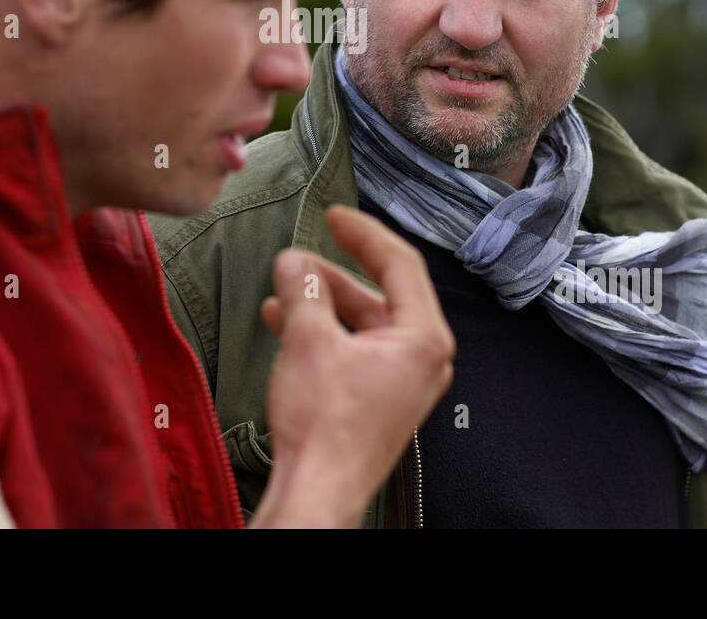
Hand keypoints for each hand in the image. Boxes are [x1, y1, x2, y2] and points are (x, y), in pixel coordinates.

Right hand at [248, 204, 454, 528]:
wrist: (317, 490)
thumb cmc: (326, 428)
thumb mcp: (308, 340)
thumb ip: (303, 291)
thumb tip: (294, 263)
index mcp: (423, 338)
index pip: (400, 263)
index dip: (363, 233)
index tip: (335, 216)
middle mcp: (421, 358)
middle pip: (379, 293)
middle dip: (332, 273)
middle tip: (299, 258)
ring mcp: (402, 381)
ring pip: (362, 322)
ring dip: (321, 303)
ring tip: (284, 289)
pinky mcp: (379, 399)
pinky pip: (354, 349)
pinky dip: (323, 332)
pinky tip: (285, 322)